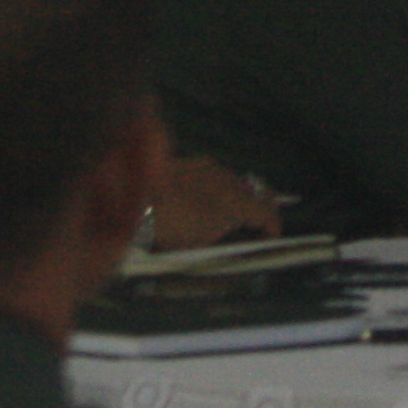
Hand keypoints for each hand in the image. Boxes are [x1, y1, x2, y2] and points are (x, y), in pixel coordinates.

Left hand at [147, 155, 287, 250]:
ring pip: (232, 182)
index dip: (272, 227)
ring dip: (234, 199)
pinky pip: (211, 176)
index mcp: (238, 201)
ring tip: (222, 218)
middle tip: (251, 229)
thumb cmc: (172, 228)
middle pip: (254, 192)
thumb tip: (232, 235)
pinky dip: (214, 190)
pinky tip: (198, 203)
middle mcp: (229, 178)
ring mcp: (208, 167)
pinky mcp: (189, 162)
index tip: (270, 240)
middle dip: (256, 210)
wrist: (134, 199)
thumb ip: (225, 237)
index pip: (267, 212)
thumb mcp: (202, 245)